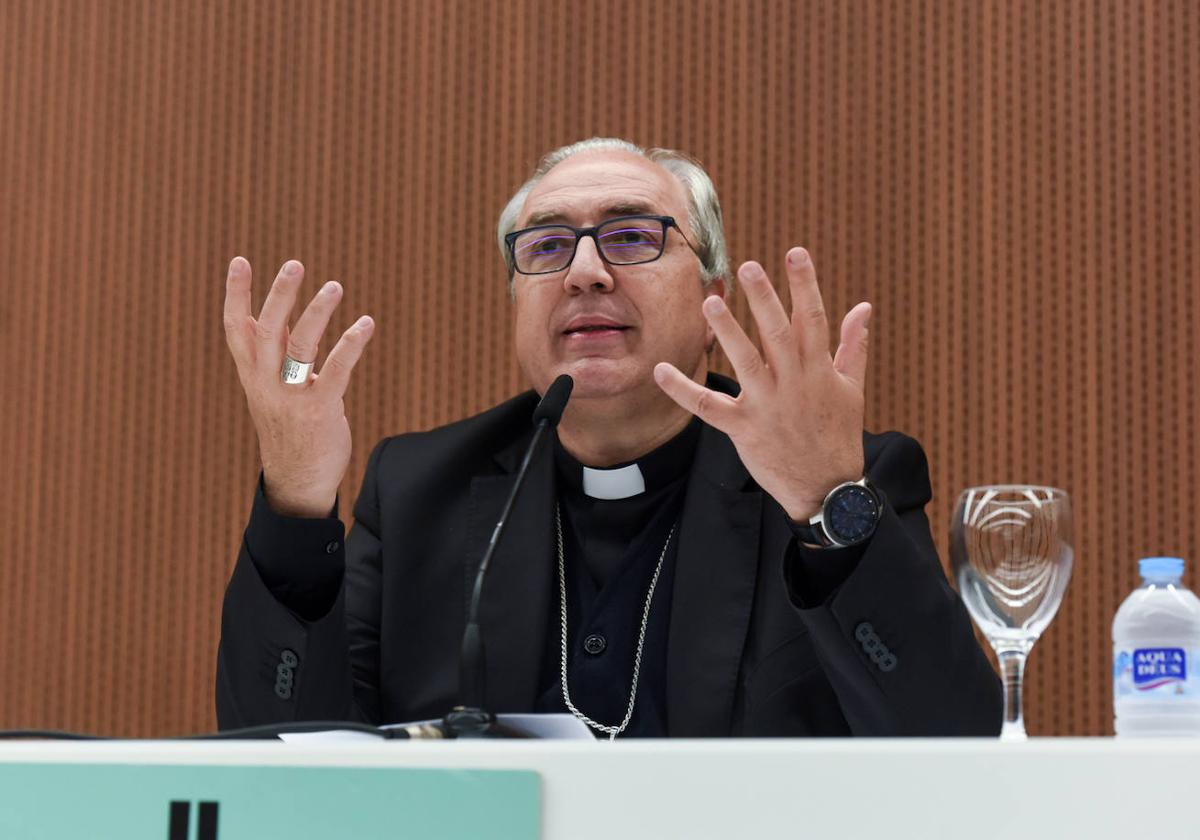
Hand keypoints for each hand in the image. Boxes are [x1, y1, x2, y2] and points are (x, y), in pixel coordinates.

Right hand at [223, 257, 374, 516]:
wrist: (296, 480)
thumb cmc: (288, 426)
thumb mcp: (272, 387)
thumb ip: (275, 351)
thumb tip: (276, 311)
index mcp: (252, 374)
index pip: (235, 328)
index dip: (236, 294)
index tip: (239, 260)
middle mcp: (266, 382)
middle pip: (267, 330)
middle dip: (279, 296)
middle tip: (294, 265)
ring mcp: (292, 397)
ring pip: (300, 347)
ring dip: (317, 313)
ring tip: (335, 286)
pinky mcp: (320, 411)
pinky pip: (335, 372)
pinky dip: (350, 345)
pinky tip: (365, 324)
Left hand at [653, 247, 869, 520]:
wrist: (828, 489)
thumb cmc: (838, 434)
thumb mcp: (852, 389)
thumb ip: (853, 345)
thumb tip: (862, 307)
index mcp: (819, 370)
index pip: (812, 319)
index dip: (805, 285)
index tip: (796, 253)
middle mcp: (793, 383)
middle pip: (777, 333)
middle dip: (764, 298)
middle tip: (749, 266)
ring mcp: (767, 406)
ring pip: (745, 362)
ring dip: (727, 331)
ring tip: (710, 302)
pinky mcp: (743, 429)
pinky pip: (708, 407)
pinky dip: (683, 391)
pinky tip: (661, 370)